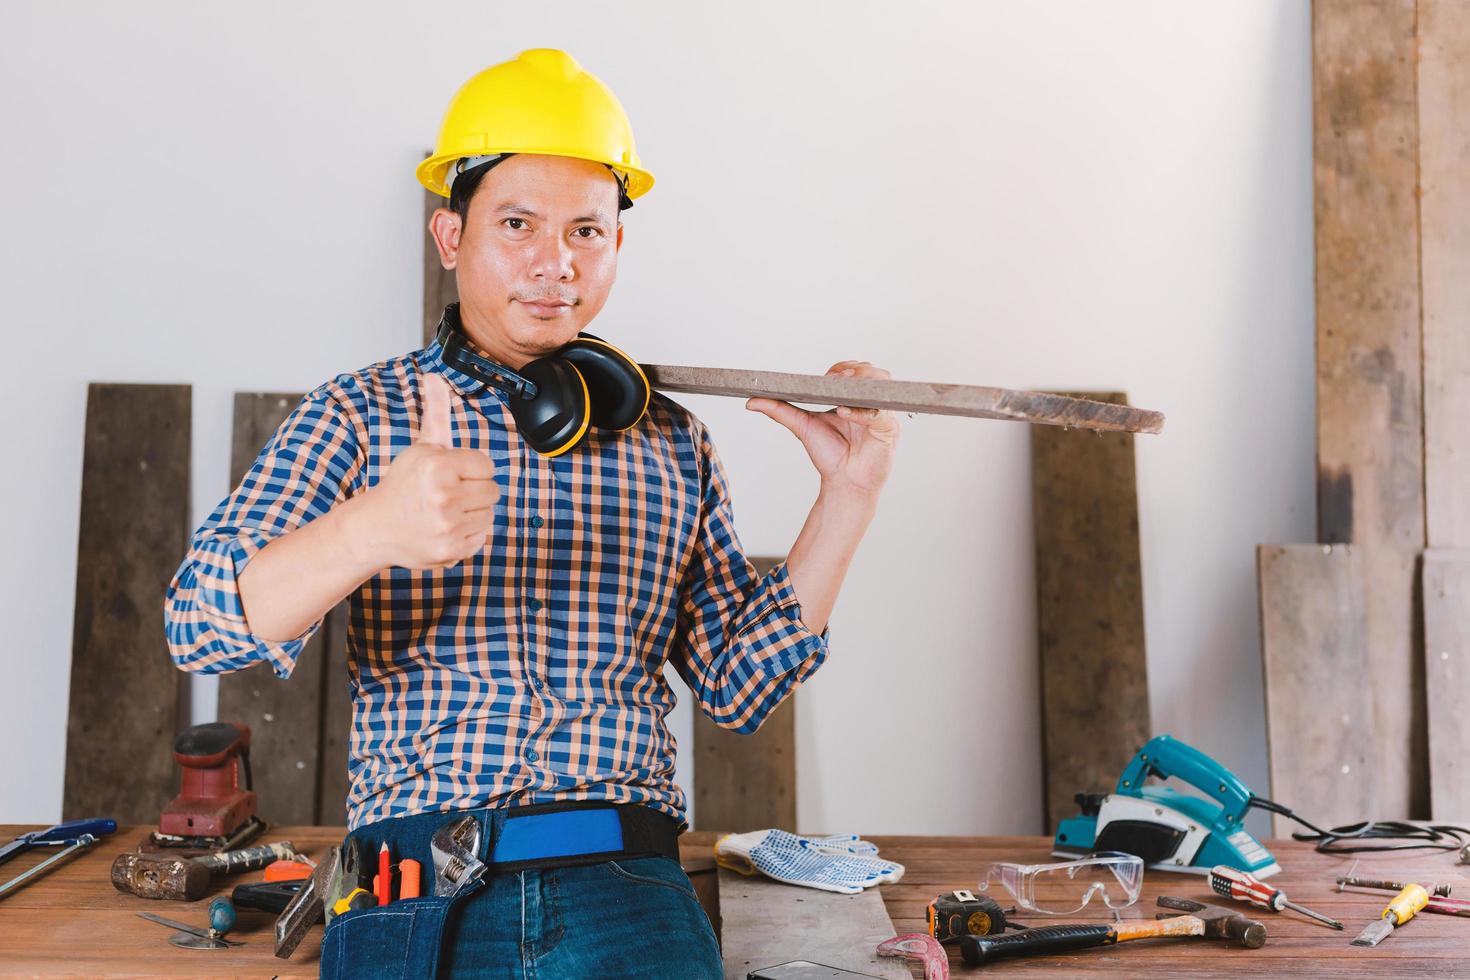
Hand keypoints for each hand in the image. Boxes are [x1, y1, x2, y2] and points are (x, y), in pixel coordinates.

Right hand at [351, 374, 500, 568]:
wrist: (375, 528)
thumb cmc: (403, 484)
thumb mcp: (421, 446)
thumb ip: (436, 412)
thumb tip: (435, 375)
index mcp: (437, 466)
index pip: (486, 465)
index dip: (470, 468)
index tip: (449, 474)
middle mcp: (443, 496)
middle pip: (493, 490)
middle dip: (473, 490)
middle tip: (447, 494)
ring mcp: (447, 526)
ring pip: (489, 514)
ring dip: (472, 513)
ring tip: (445, 511)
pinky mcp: (451, 551)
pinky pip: (482, 537)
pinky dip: (468, 535)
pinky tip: (444, 529)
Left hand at [745, 360, 899, 500]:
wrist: (843, 484)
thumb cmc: (830, 455)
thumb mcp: (802, 426)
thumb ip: (779, 410)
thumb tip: (751, 400)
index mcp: (854, 398)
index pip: (856, 370)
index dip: (843, 368)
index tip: (827, 374)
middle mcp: (872, 403)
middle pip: (874, 372)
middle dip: (855, 370)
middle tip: (835, 378)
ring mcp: (883, 415)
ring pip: (884, 386)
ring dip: (862, 383)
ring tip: (841, 391)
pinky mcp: (889, 431)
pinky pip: (880, 415)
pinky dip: (862, 412)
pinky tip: (844, 412)